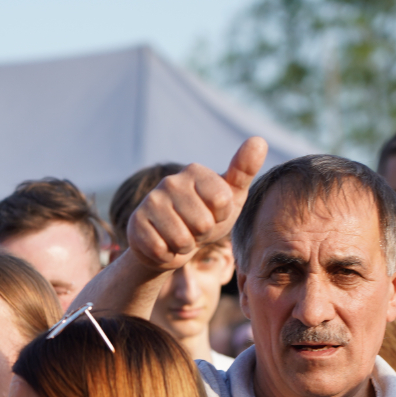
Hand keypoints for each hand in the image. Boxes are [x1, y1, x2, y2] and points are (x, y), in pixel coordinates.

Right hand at [127, 138, 267, 274]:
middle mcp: (170, 181)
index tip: (213, 213)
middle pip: (203, 224)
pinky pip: (161, 250)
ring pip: (182, 239)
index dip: (221, 217)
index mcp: (195, 171)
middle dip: (202, 235)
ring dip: (185, 247)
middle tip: (194, 229)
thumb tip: (259, 140)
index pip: (222, 201)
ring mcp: (151, 201)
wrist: (170, 243)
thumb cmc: (205, 217)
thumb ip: (244, 171)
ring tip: (180, 237)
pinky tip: (164, 244)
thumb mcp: (230, 197)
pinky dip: (167, 255)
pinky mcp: (136, 223)